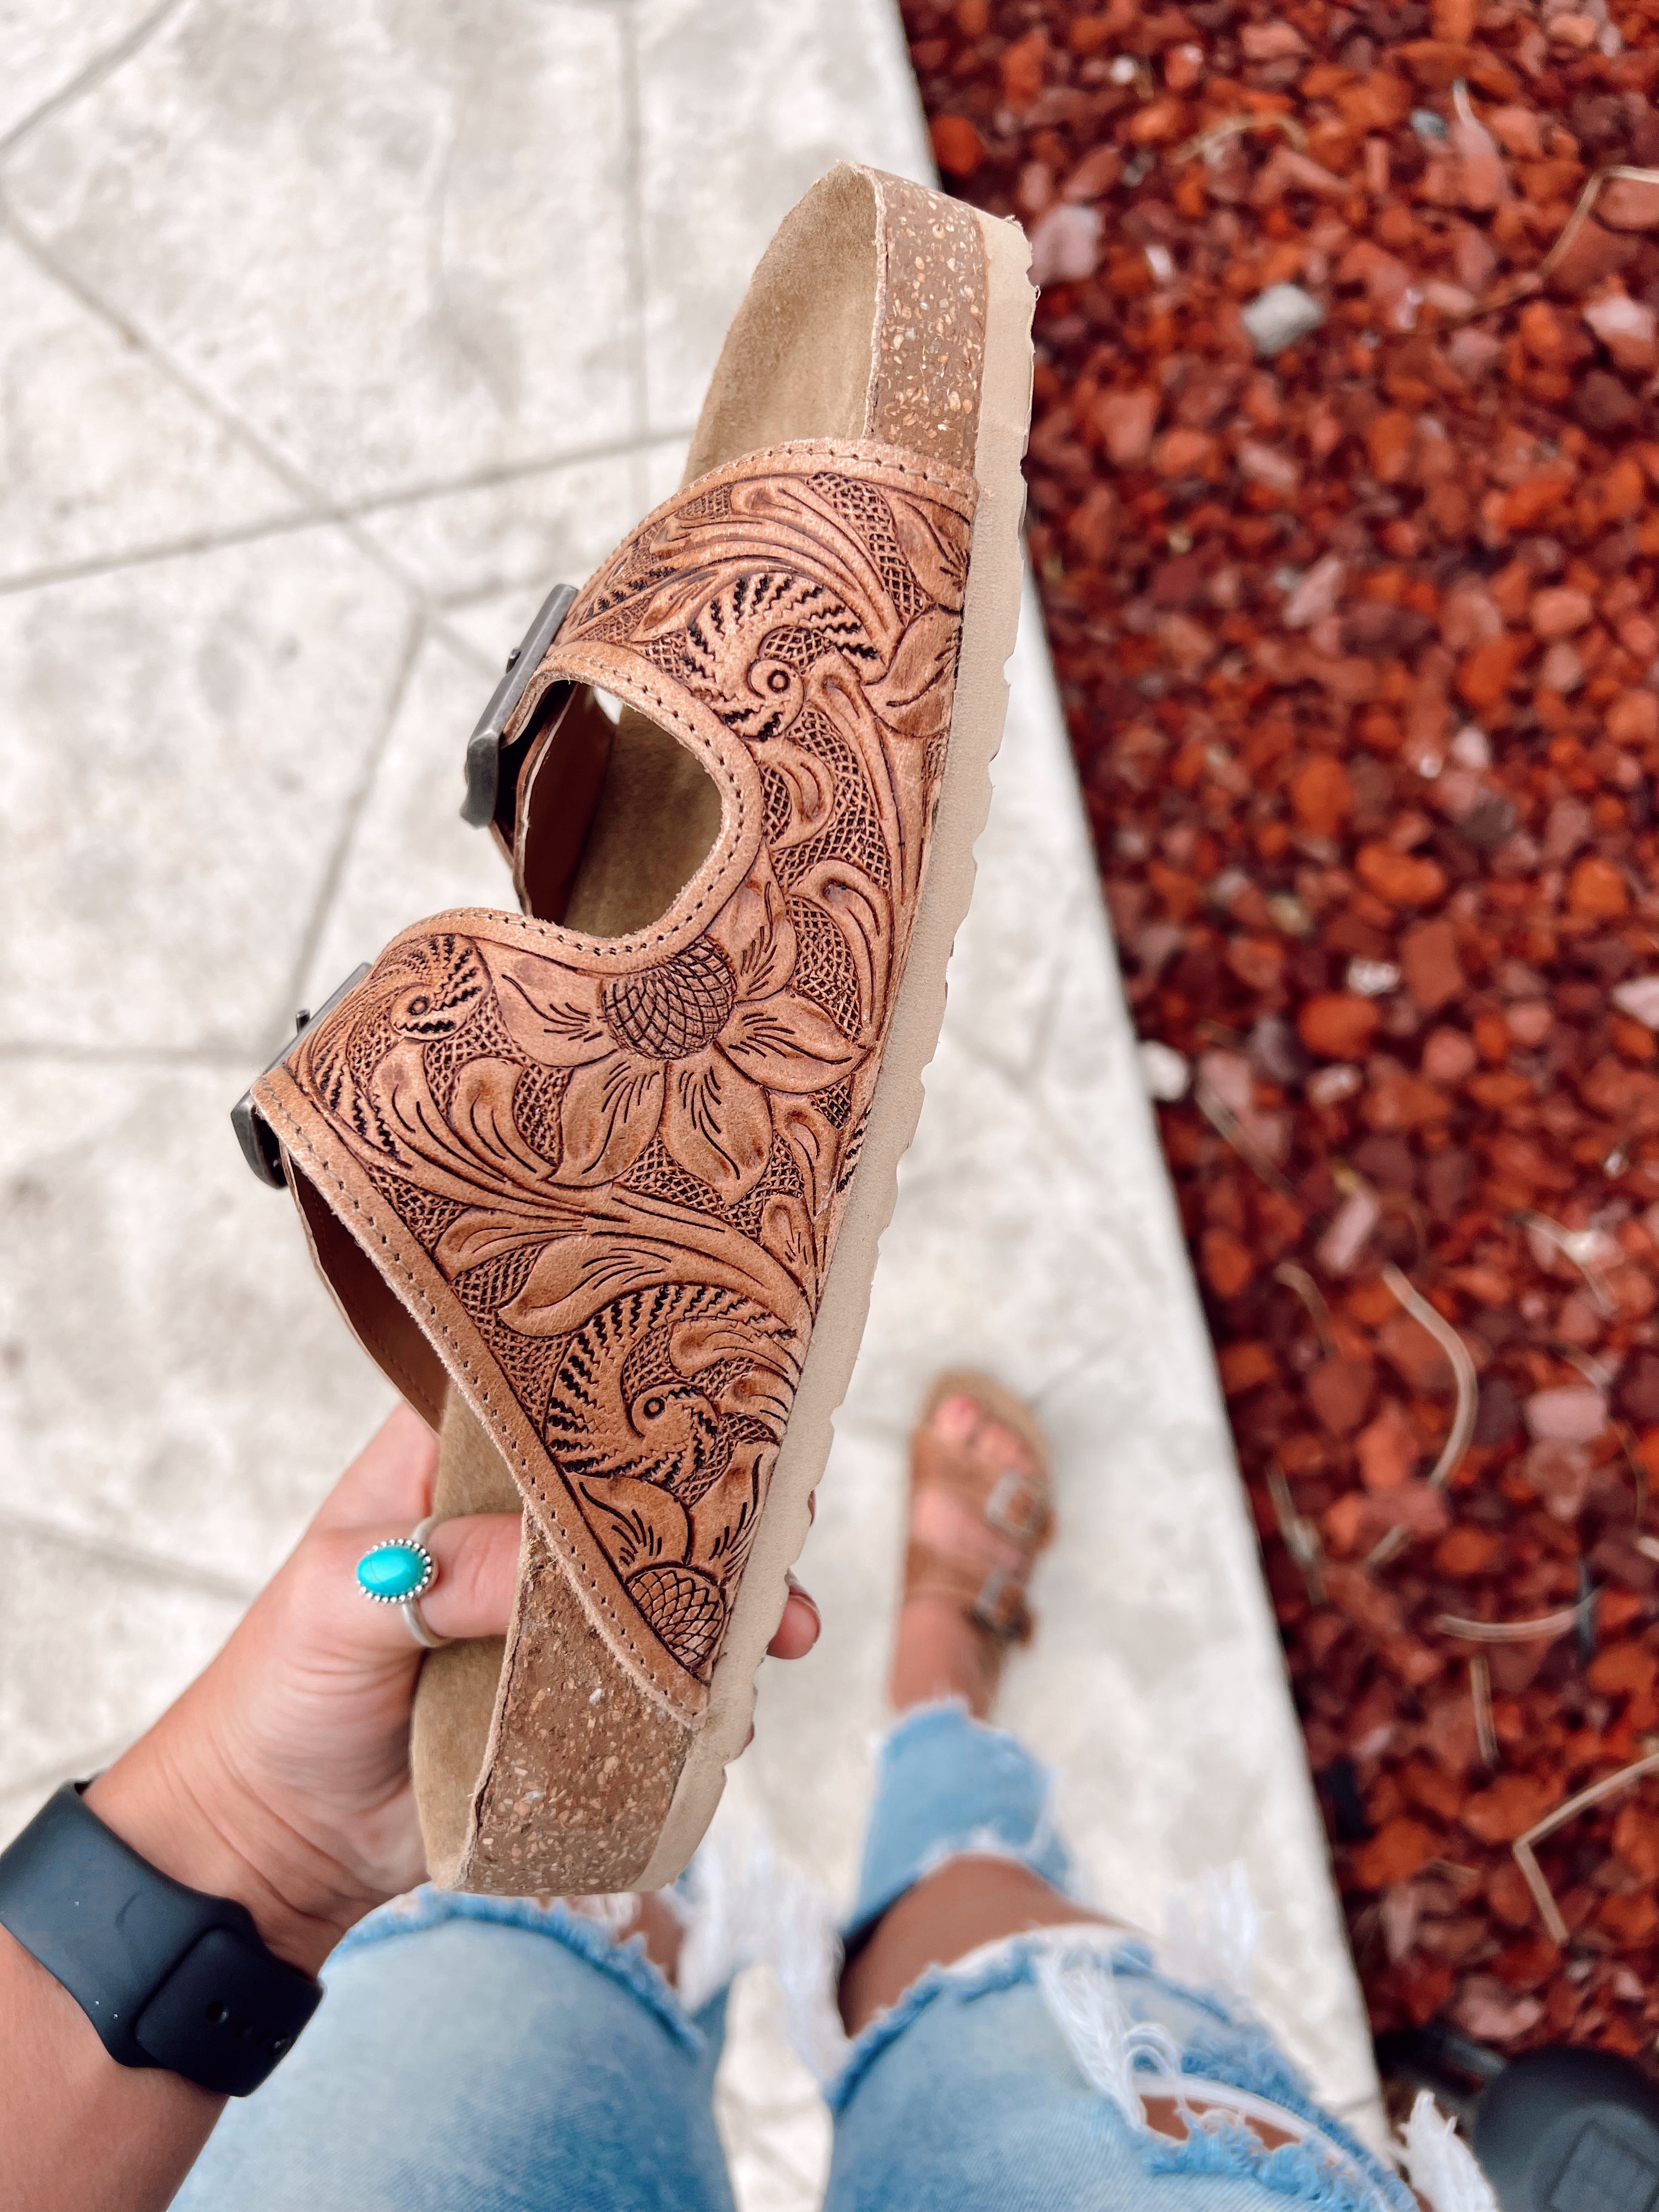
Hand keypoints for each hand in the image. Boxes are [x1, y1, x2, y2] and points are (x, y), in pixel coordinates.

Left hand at [85, 1406, 819, 1974]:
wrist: (277, 1836)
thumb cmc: (281, 1688)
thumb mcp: (335, 1601)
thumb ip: (433, 1570)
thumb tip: (543, 1564)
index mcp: (454, 1460)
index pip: (560, 1397)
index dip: (639, 1390)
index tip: (722, 1399)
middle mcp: (518, 1524)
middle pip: (640, 1489)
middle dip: (720, 1505)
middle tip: (787, 1521)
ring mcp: (554, 1612)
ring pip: (668, 1585)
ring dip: (734, 1604)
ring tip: (785, 1629)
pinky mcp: (576, 1696)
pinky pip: (658, 1681)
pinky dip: (707, 1690)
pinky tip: (737, 1707)